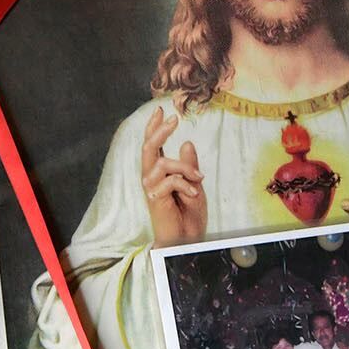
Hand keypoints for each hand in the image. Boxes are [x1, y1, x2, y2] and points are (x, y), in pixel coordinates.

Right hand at [141, 107, 206, 244]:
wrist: (187, 239)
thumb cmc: (189, 215)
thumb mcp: (194, 184)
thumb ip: (189, 165)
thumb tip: (187, 143)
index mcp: (158, 172)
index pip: (152, 145)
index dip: (153, 127)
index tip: (159, 109)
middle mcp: (150, 178)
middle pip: (148, 147)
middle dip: (159, 130)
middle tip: (174, 118)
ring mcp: (151, 188)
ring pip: (162, 162)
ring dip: (184, 167)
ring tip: (200, 177)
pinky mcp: (155, 198)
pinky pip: (170, 180)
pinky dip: (185, 184)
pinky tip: (194, 194)